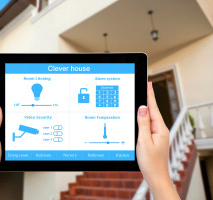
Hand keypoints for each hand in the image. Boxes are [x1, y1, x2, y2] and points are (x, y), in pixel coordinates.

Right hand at [136, 82, 179, 199]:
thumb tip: (143, 108)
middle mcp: (160, 130)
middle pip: (152, 110)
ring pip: (149, 117)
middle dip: (148, 98)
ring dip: (145, 107)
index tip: (148, 84)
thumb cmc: (150, 162)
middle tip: (144, 86)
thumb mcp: (144, 141)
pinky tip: (140, 115)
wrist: (155, 175)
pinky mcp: (152, 138)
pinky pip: (147, 124)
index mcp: (159, 129)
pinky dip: (143, 117)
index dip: (150, 95)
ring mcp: (157, 134)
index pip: (153, 108)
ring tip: (141, 96)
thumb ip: (143, 124)